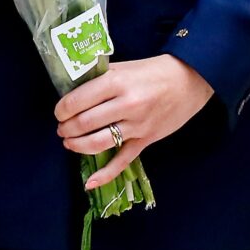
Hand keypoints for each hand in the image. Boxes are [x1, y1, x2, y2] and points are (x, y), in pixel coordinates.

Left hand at [54, 54, 213, 189]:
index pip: (78, 101)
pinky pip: (122, 161)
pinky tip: (89, 183)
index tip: (59, 112)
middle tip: (61, 128)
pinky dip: (105, 175)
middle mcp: (126, 105)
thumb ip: (101, 78)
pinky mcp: (146, 140)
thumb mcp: (124, 67)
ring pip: (98, 143)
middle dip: (66, 128)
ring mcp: (137, 126)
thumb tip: (74, 89)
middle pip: (84, 123)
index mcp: (116, 82)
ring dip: (77, 145)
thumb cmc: (154, 71)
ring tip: (69, 142)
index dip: (62, 109)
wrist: (190, 80)